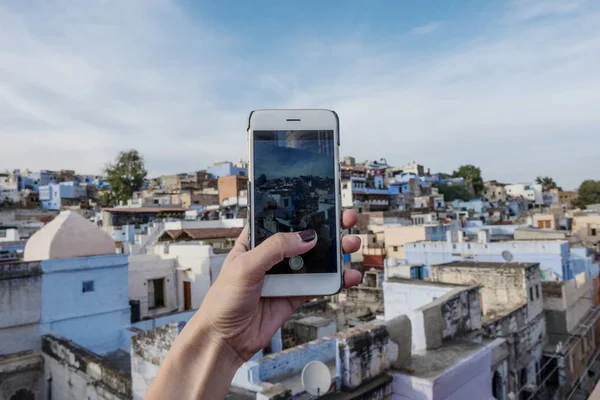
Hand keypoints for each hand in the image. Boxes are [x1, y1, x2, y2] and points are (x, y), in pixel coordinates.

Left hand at [194, 209, 361, 363]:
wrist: (225, 340)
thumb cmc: (222, 301)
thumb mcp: (245, 266)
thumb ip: (275, 248)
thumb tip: (306, 236)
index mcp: (256, 241)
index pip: (282, 219)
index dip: (302, 210)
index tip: (323, 202)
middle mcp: (273, 256)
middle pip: (304, 237)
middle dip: (327, 227)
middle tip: (346, 219)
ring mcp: (286, 275)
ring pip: (317, 259)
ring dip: (336, 252)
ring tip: (351, 244)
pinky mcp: (296, 295)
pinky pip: (320, 283)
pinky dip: (337, 279)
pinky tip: (349, 274)